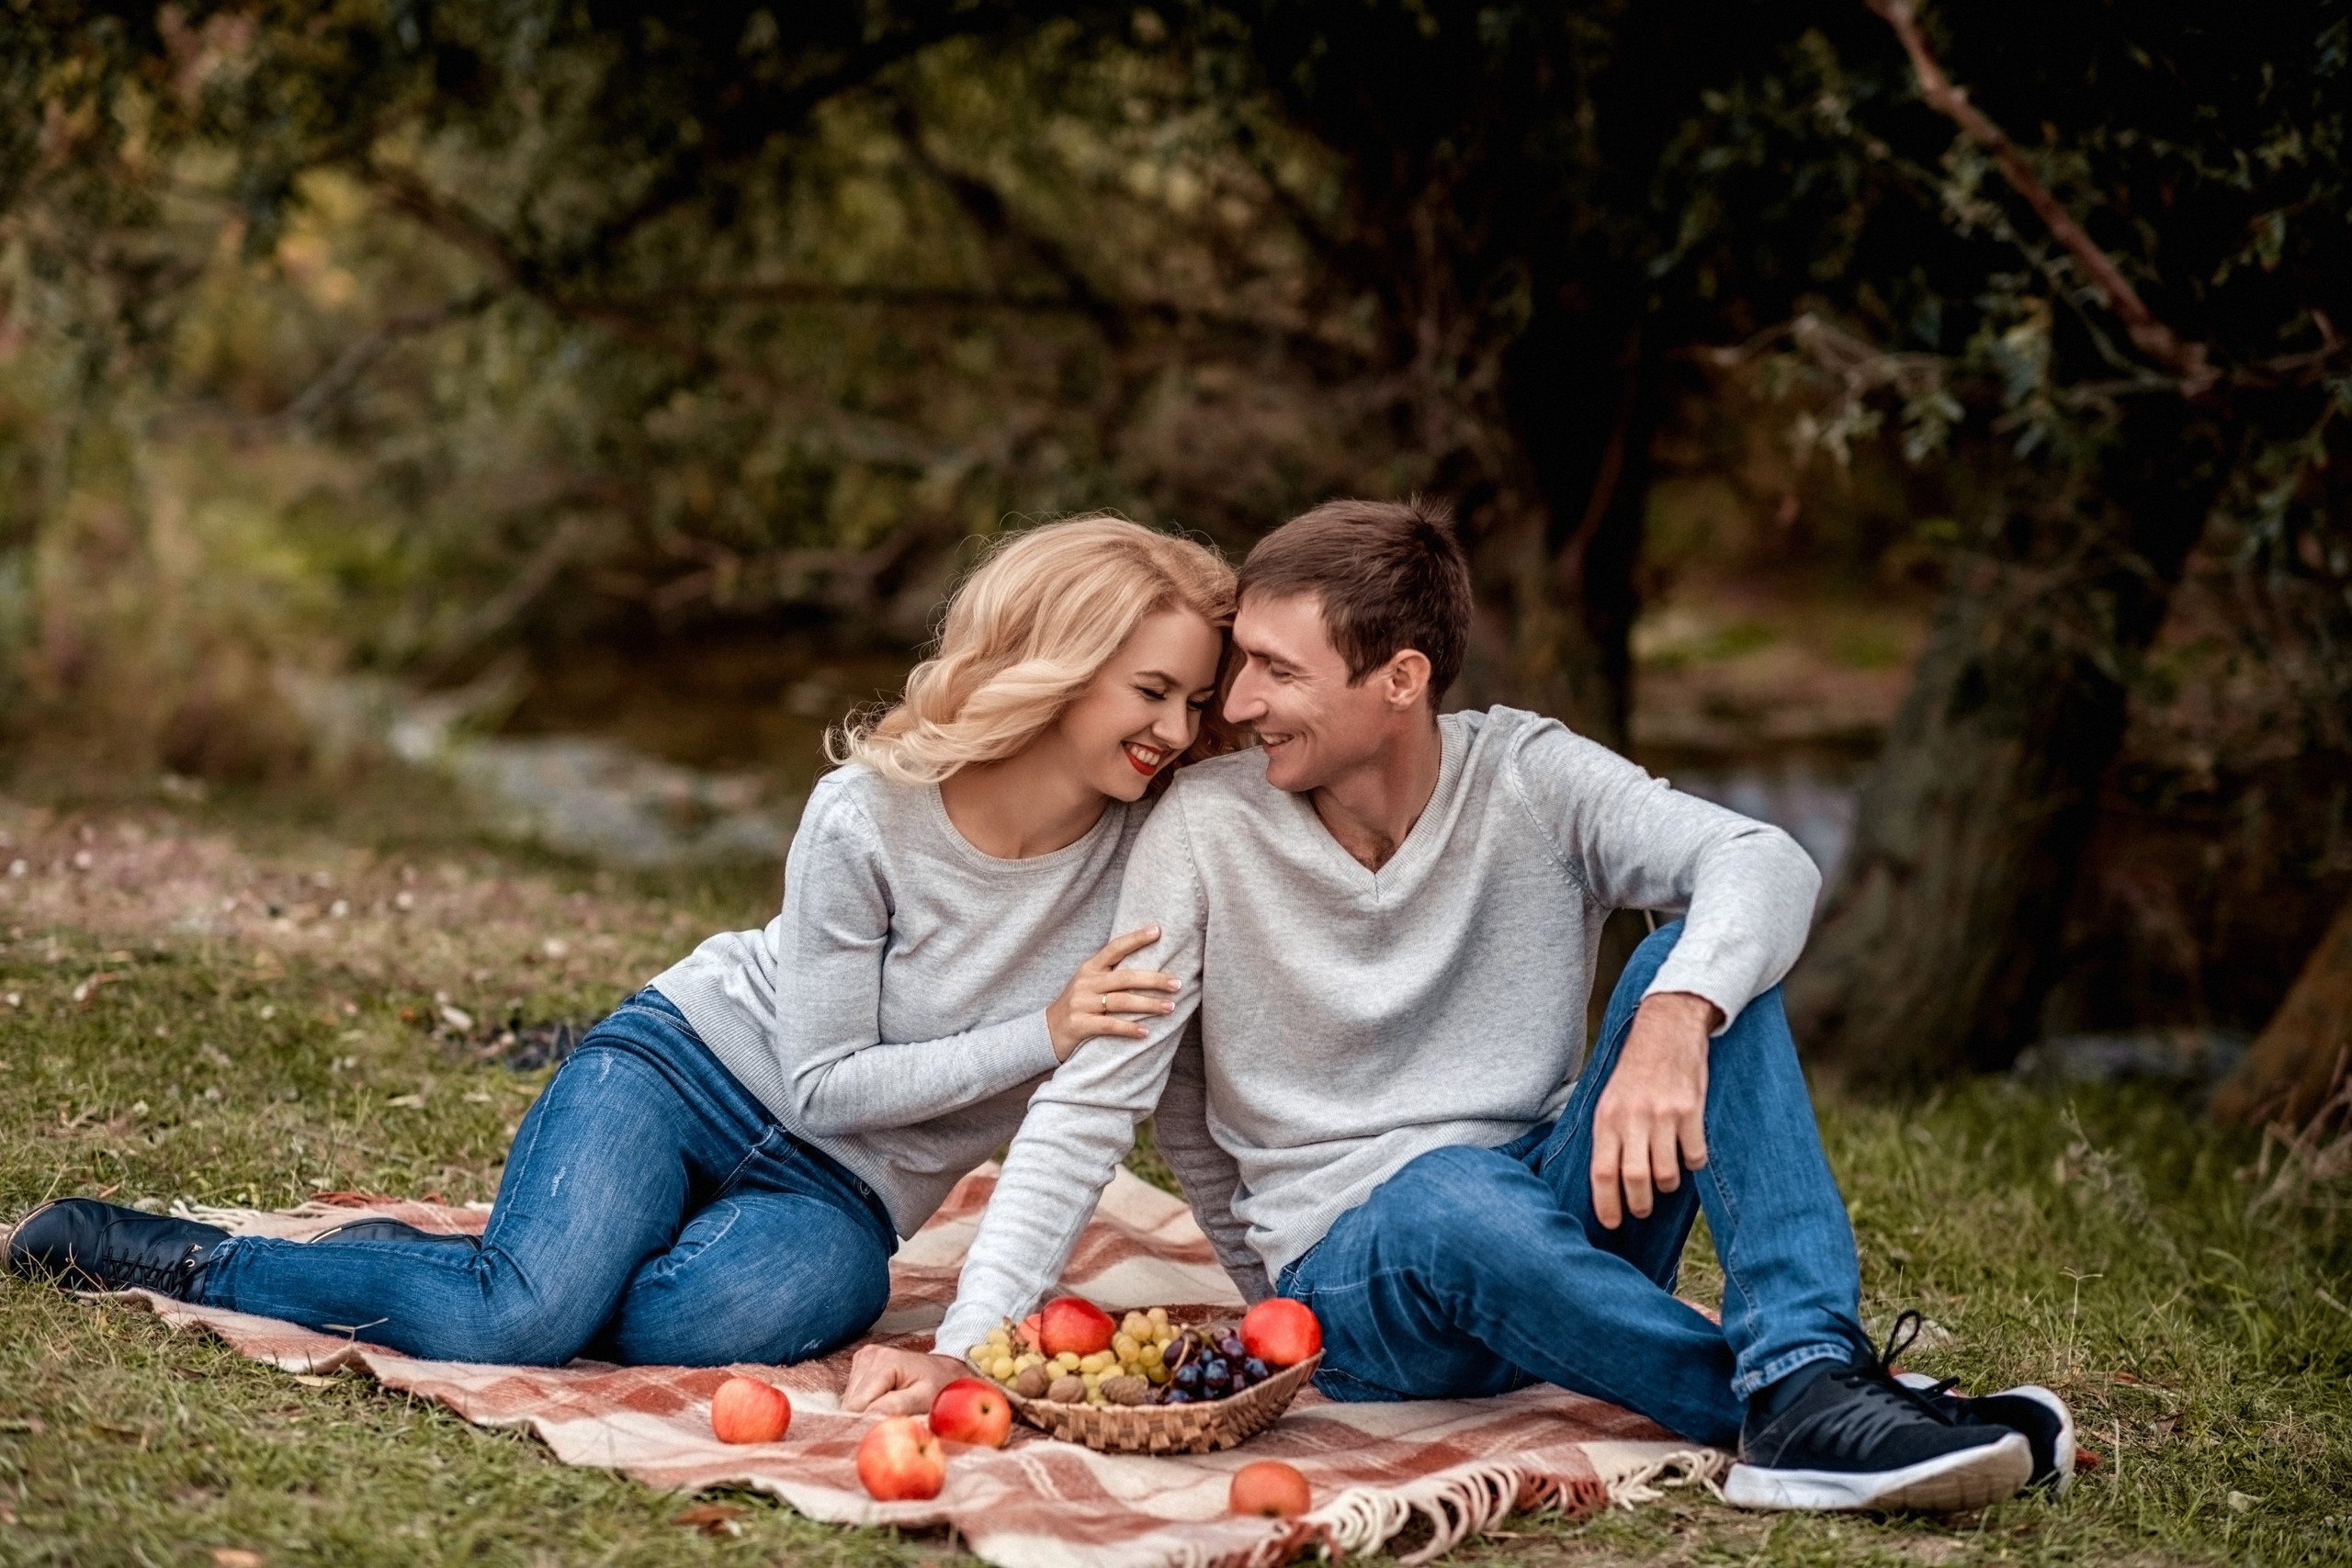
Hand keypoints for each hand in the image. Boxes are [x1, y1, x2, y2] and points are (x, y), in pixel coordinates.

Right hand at [840, 1345, 969, 1415]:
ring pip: (850, 1402)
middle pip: (851, 1404)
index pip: (858, 1406)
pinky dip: (867, 1405)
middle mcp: (869, 1356)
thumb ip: (895, 1408)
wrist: (948, 1371)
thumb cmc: (941, 1387)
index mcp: (883, 1361)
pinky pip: (854, 1396)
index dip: (867, 1424)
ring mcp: (864, 1359)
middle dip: (867, 1418)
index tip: (884, 1434)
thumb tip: (865, 1419)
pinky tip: (886, 1402)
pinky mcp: (862, 1366)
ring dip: (867, 1412)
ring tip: (894, 1408)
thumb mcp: (925, 1400)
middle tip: (893, 1422)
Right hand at [1045, 926, 1177, 1061]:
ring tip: (1170, 1008)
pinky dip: (1129, 1028)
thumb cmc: (1077, 1006)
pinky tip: (1145, 1032)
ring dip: (1149, 1005)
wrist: (1046, 1032)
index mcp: (1090, 968)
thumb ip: (1112, 975)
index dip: (1136, 938)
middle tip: (1177, 984)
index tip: (1158, 931)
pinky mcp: (1080, 1025)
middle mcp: (1086, 982)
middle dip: (1154, 980)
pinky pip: (1109, 1025)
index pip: (1115, 948)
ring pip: (1121, 1001)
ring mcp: (1081, 1003)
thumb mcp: (1089, 984)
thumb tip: (1150, 968)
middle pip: (1125, 977)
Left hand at [1589, 991, 1720, 1228]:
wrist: (1666, 1028)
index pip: (1602, 1172)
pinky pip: (1694, 1155)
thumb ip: (1607, 1135)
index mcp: (1607, 1118)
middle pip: (1635, 1179)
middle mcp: (1632, 1118)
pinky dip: (1692, 1163)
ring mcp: (1663, 1115)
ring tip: (1666, 1180)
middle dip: (1639, 1205)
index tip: (1611, 1224)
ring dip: (1667, 1185)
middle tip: (1642, 1211)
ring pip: (1667, 1172)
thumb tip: (1603, 1180)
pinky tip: (1688, 1153)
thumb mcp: (1608, 1098)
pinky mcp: (1691, 1110)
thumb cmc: (1634, 1071)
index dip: (1606, 1204)